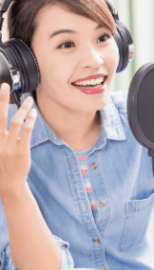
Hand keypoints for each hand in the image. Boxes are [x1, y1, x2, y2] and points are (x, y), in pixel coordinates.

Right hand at [0, 83, 37, 200]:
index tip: (0, 91)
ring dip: (22, 108)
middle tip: (5, 85)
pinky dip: (30, 120)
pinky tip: (33, 113)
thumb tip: (2, 123)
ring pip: (15, 121)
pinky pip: (26, 131)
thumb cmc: (1, 167)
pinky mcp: (21, 150)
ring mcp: (9, 145)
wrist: (8, 185)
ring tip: (28, 100)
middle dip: (1, 98)